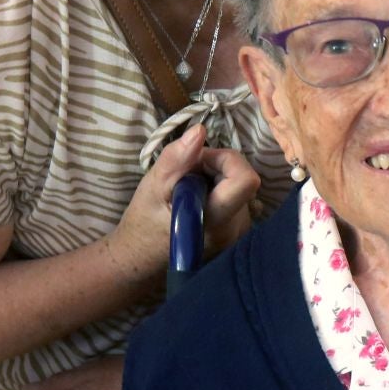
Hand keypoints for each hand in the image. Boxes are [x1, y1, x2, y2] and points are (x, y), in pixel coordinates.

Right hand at [103, 128, 259, 288]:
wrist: (142, 259)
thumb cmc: (143, 224)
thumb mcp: (153, 187)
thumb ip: (177, 159)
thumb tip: (200, 130)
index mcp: (217, 220)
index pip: (246, 179)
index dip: (225, 160)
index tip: (198, 162)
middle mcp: (236, 230)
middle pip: (242, 179)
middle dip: (215, 167)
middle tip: (186, 176)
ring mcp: (240, 234)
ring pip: (240, 187)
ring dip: (216, 178)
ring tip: (189, 190)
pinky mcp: (240, 232)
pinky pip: (238, 198)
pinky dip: (220, 190)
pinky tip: (198, 201)